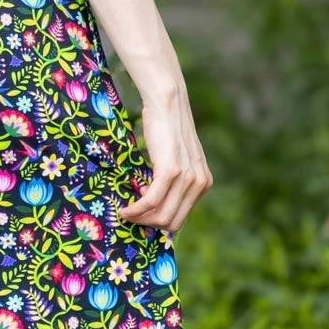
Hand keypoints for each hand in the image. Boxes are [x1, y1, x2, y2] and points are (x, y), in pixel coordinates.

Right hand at [118, 91, 212, 233]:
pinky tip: (125, 209)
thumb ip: (176, 180)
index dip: (158, 220)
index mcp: (204, 183)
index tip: (142, 210)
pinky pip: (152, 201)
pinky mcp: (171, 171)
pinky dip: (136, 210)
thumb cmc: (166, 129)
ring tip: (126, 212)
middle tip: (132, 215)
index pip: (181, 218)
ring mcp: (187, 178)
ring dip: (140, 219)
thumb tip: (156, 202)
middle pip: (173, 222)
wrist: (168, 103)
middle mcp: (200, 183)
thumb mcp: (178, 159)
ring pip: (162, 216)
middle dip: (149, 224)